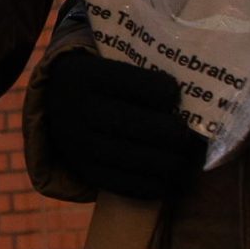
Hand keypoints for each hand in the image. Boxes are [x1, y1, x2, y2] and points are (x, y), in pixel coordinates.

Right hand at [39, 48, 204, 199]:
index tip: (175, 94)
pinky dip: (154, 185)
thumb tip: (194, 93)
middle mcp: (78, 110)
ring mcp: (78, 144)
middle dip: (172, 132)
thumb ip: (143, 72)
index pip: (140, 86)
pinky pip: (126, 184)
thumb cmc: (100, 82)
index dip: (166, 91)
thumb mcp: (109, 63)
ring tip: (182, 157)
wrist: (56, 105)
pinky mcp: (84, 171)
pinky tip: (168, 179)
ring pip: (138, 159)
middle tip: (185, 133)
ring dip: (169, 161)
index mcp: (86, 75)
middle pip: (143, 126)